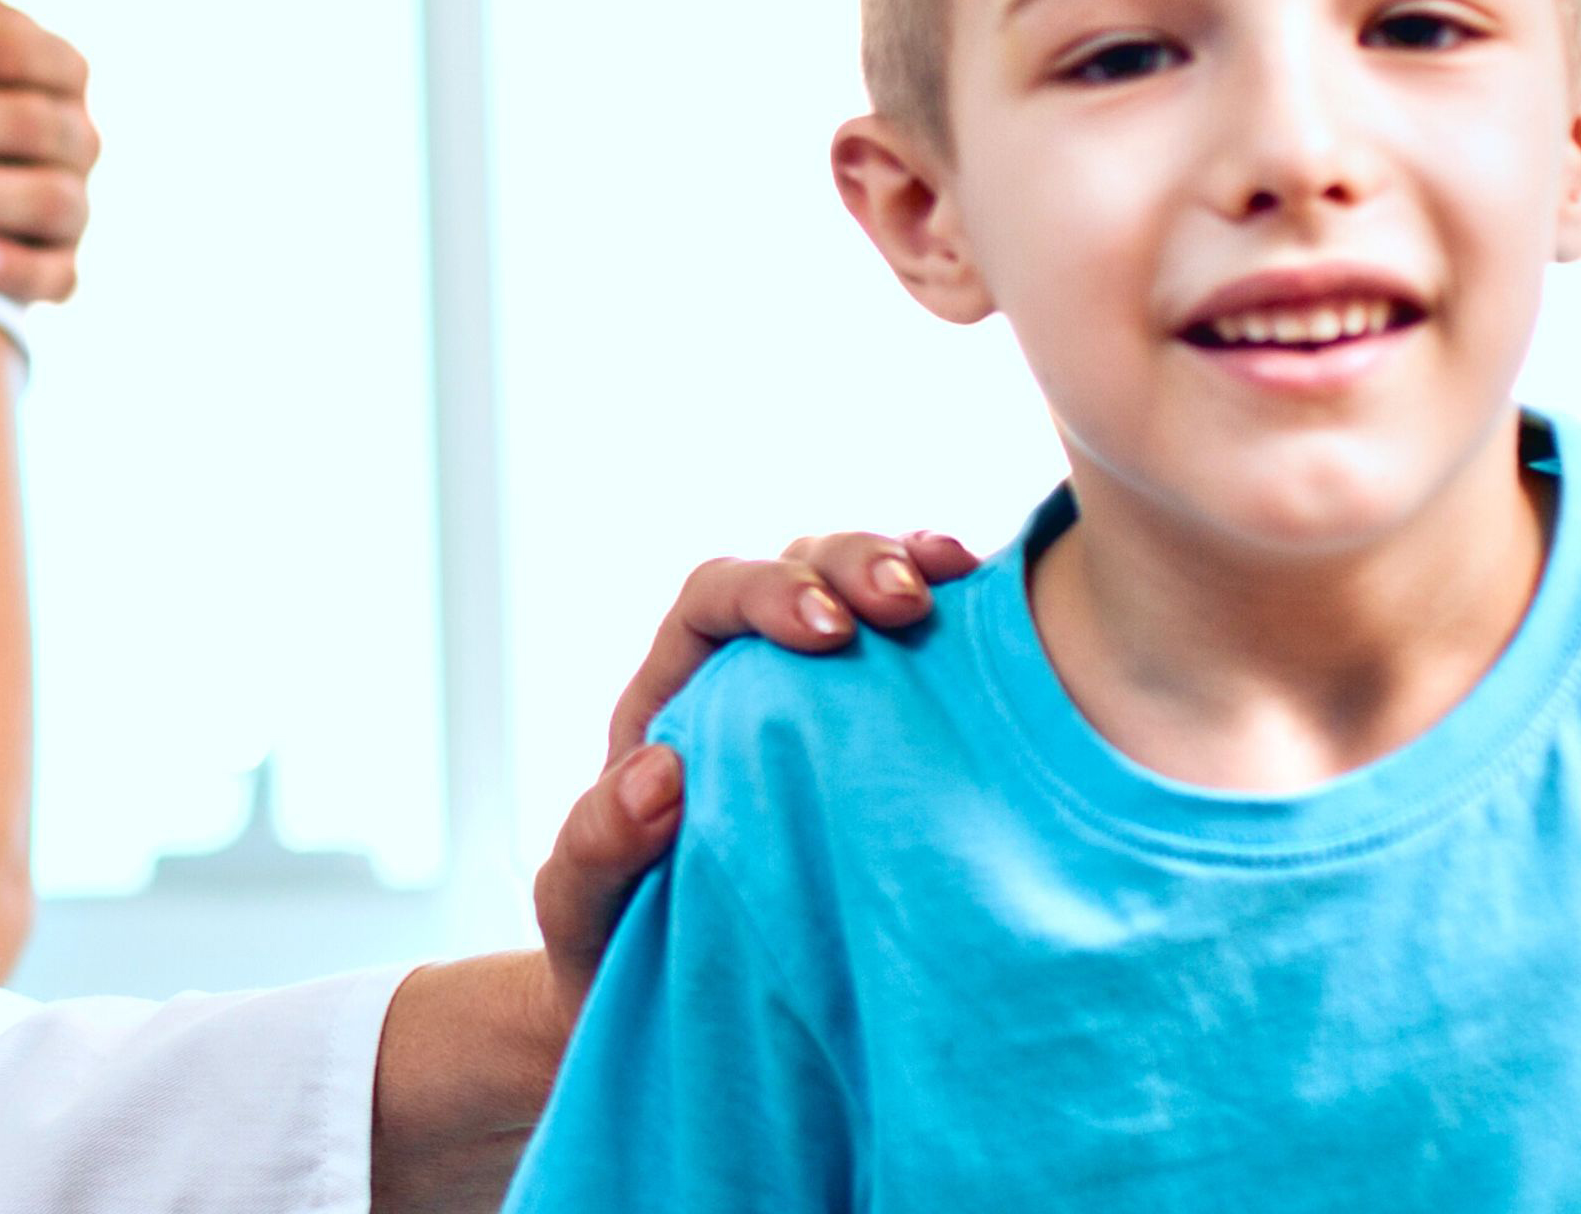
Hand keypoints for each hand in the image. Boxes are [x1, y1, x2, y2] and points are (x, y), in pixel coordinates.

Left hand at [371, 530, 991, 1205]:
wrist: (673, 1016)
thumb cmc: (614, 949)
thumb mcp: (578, 908)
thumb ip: (595, 846)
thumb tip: (661, 770)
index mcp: (676, 700)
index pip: (713, 601)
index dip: (769, 594)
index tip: (828, 633)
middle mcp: (751, 683)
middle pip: (799, 571)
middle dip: (853, 564)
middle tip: (905, 601)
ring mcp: (832, 709)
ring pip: (867, 595)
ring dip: (912, 567)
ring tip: (961, 572)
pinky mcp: (893, 749)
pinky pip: (928, 665)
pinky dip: (964, 628)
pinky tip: (1002, 617)